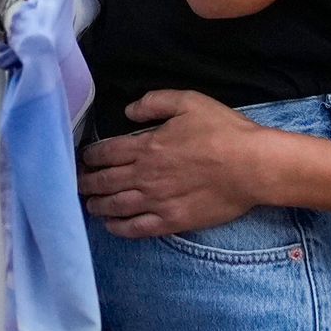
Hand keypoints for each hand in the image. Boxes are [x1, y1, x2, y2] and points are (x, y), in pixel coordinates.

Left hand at [77, 90, 269, 236]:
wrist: (252, 167)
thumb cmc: (224, 131)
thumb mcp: (189, 102)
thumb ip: (154, 102)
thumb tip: (129, 110)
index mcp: (147, 146)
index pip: (105, 153)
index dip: (89, 157)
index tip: (84, 159)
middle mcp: (145, 175)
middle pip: (104, 182)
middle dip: (86, 183)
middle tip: (78, 184)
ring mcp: (157, 201)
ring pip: (115, 207)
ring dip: (97, 206)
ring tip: (90, 205)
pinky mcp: (172, 221)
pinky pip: (137, 228)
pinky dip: (119, 228)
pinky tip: (112, 226)